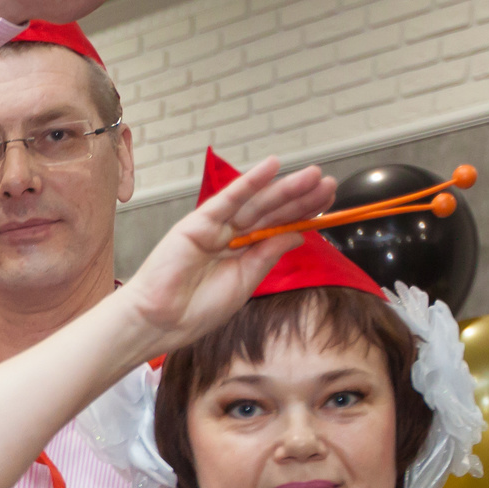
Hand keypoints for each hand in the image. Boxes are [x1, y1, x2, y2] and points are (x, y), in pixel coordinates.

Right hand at [114, 155, 336, 355]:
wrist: (159, 321)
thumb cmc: (195, 311)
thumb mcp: (245, 283)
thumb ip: (268, 255)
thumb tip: (297, 234)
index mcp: (243, 255)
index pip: (278, 228)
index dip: (303, 215)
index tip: (328, 204)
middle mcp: (230, 237)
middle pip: (272, 212)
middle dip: (301, 198)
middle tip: (328, 183)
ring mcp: (215, 228)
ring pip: (257, 203)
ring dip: (285, 188)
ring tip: (313, 175)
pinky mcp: (198, 222)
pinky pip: (228, 198)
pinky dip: (250, 181)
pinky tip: (272, 167)